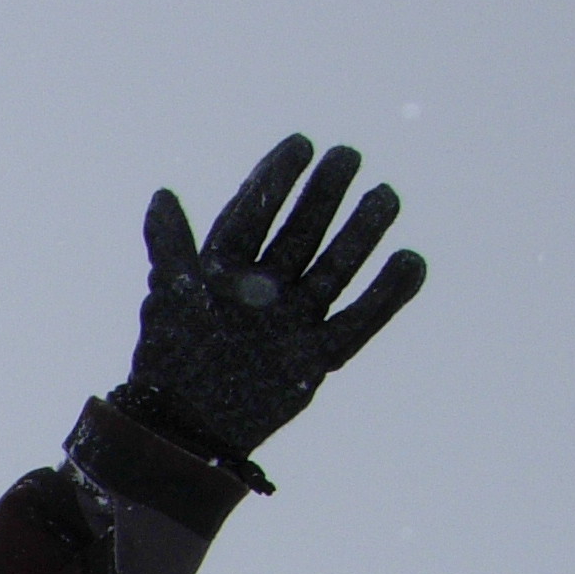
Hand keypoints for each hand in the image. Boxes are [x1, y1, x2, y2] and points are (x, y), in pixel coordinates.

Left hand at [118, 134, 426, 472]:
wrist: (182, 429)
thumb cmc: (167, 361)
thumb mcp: (167, 299)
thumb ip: (169, 247)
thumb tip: (162, 195)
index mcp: (226, 270)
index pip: (255, 213)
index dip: (276, 178)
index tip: (301, 144)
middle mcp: (266, 289)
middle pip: (302, 232)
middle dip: (324, 195)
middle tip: (348, 157)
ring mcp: (294, 320)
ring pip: (335, 268)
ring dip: (361, 233)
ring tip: (386, 197)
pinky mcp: (317, 356)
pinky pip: (359, 321)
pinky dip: (386, 296)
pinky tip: (412, 261)